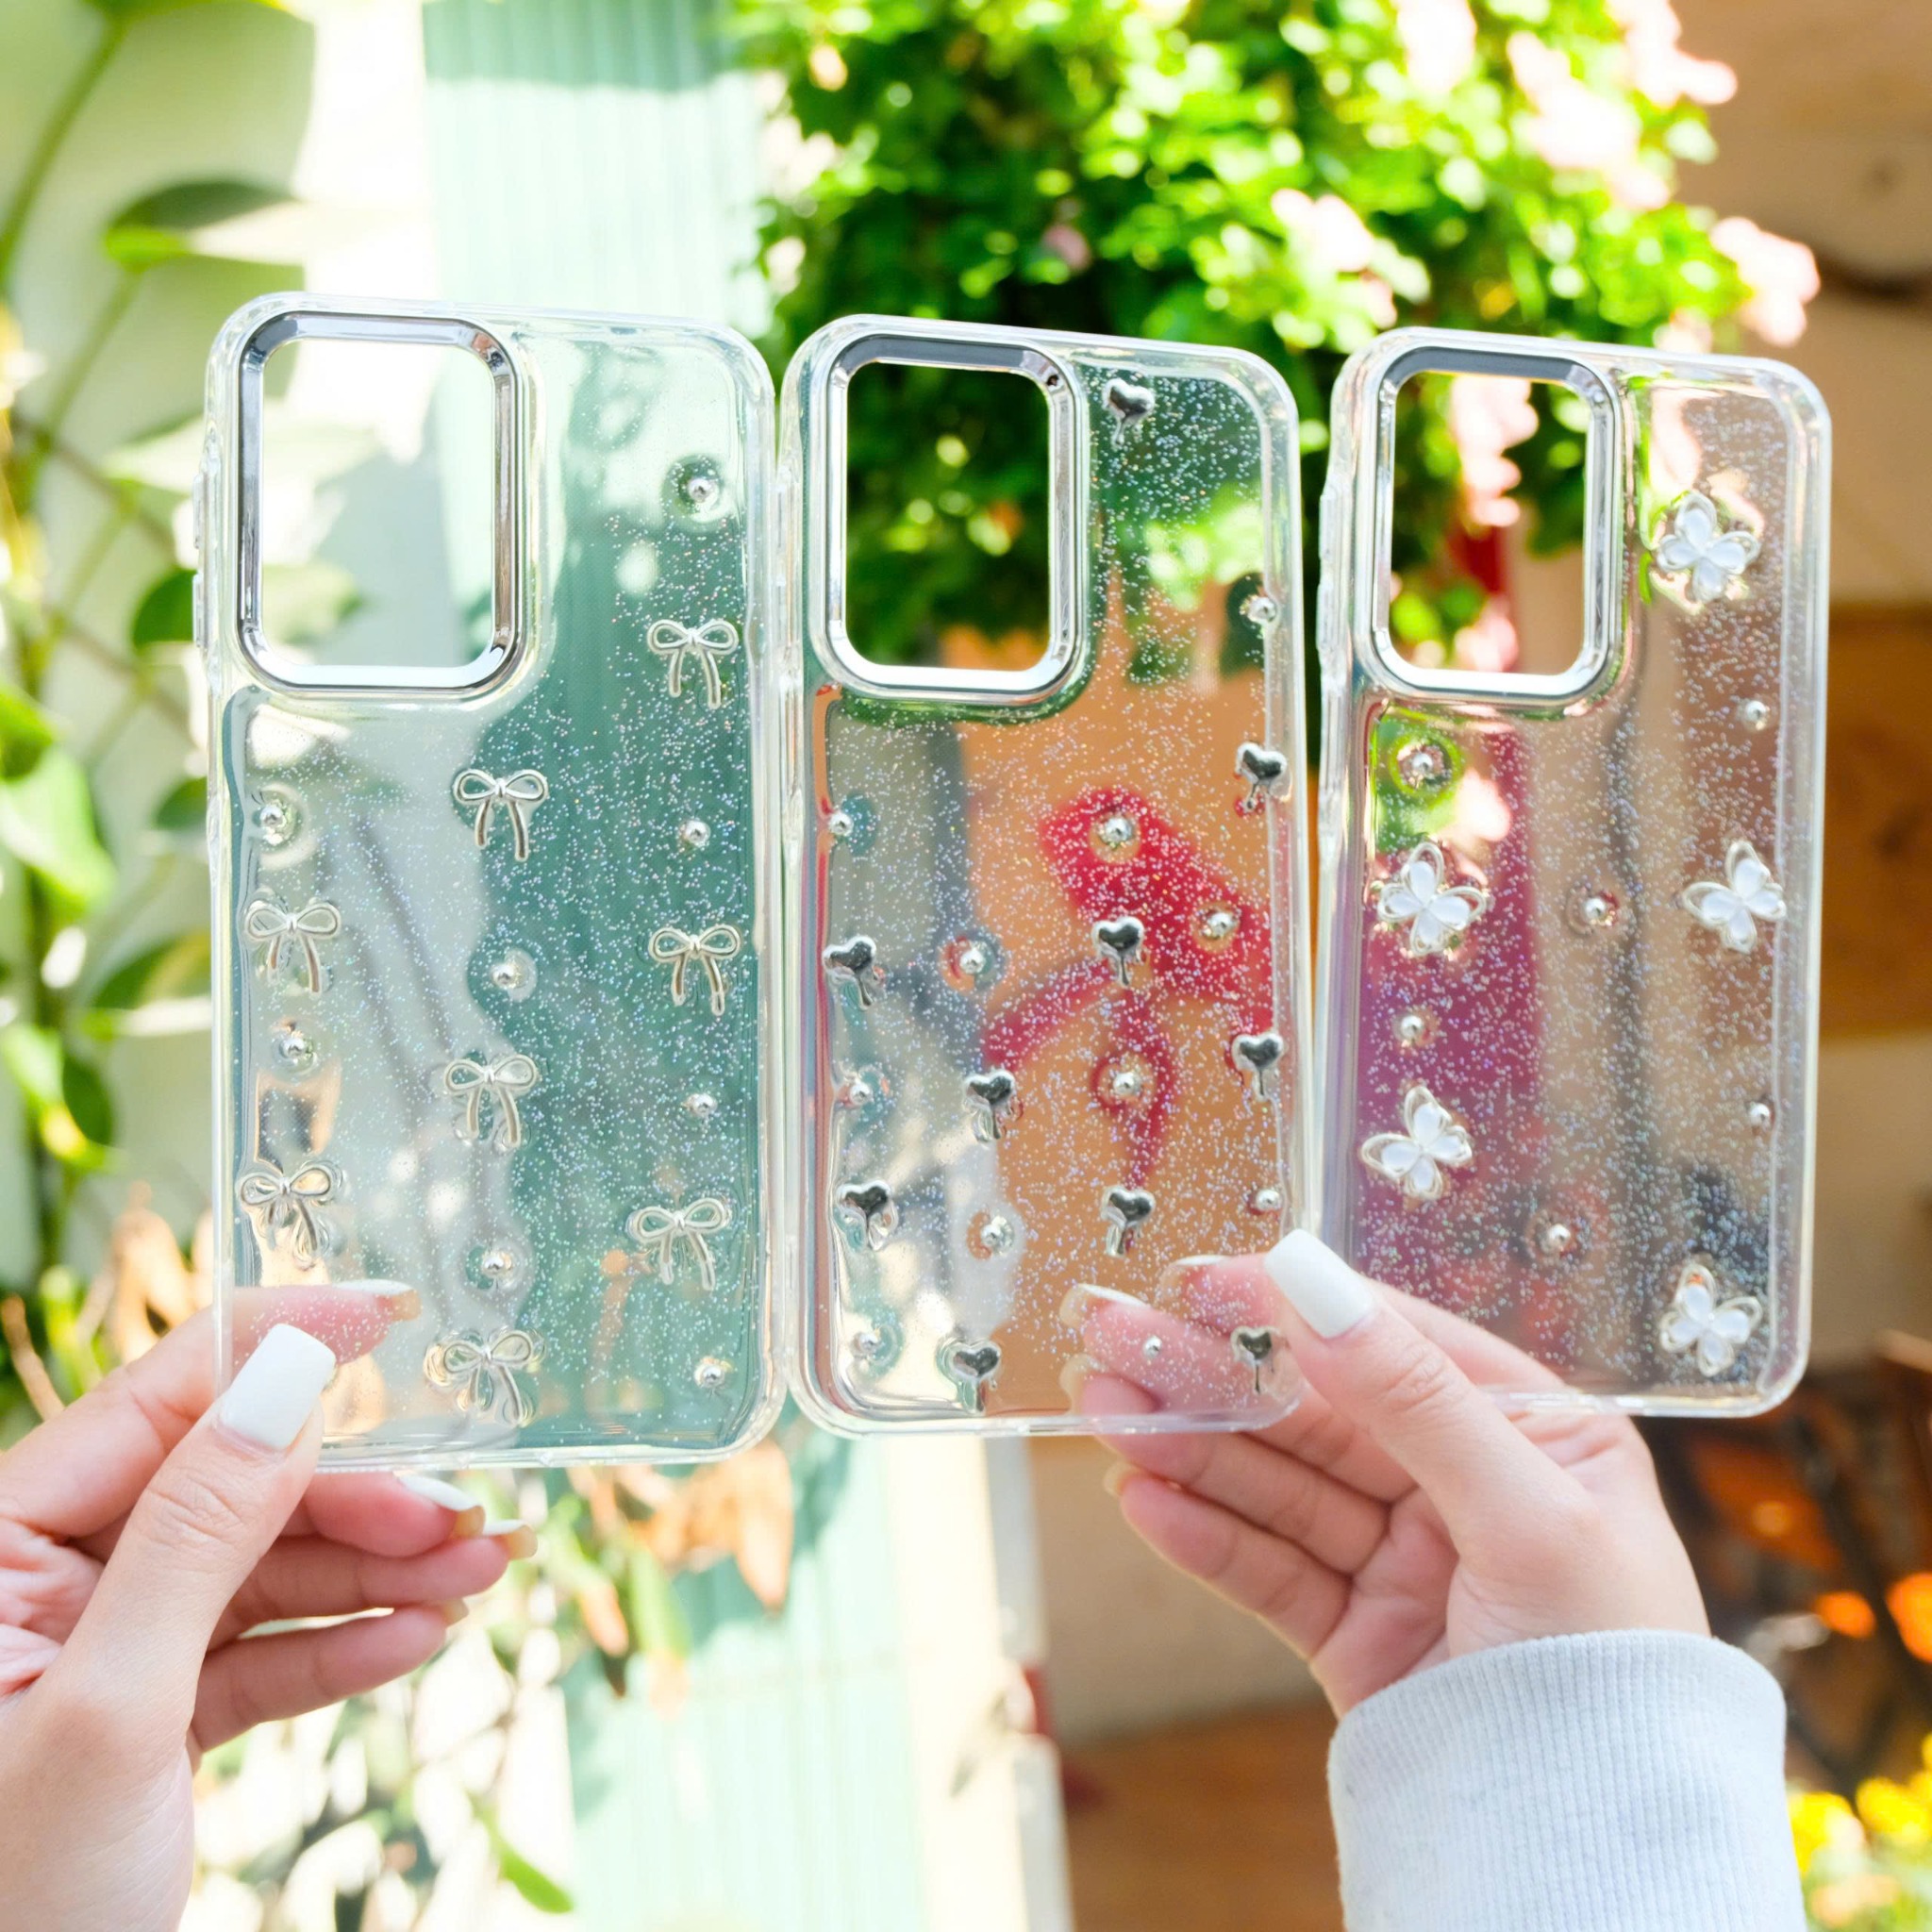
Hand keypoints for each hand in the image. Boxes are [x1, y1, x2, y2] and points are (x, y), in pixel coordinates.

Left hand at [0, 1290, 533, 1931]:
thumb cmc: (10, 1908)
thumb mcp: (111, 1712)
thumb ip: (198, 1534)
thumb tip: (288, 1373)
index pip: (150, 1404)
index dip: (274, 1346)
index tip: (385, 1312)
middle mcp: (39, 1583)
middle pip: (227, 1489)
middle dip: (354, 1501)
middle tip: (461, 1515)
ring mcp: (97, 1650)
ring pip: (258, 1570)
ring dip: (375, 1573)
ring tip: (481, 1573)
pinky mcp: (145, 1717)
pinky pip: (255, 1652)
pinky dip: (339, 1645)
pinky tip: (416, 1637)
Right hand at [1073, 1230, 1706, 1715]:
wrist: (1595, 1858)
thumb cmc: (1613, 1673)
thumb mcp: (1529, 1511)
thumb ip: (1414, 1396)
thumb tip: (1314, 1280)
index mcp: (1536, 1433)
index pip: (1395, 1347)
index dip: (1294, 1310)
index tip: (1201, 1281)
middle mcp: (1467, 1486)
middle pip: (1318, 1415)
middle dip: (1214, 1379)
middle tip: (1116, 1340)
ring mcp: (1409, 1563)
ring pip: (1280, 1488)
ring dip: (1189, 1448)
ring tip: (1106, 1414)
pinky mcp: (1360, 1636)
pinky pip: (1270, 1571)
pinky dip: (1204, 1537)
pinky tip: (1143, 1500)